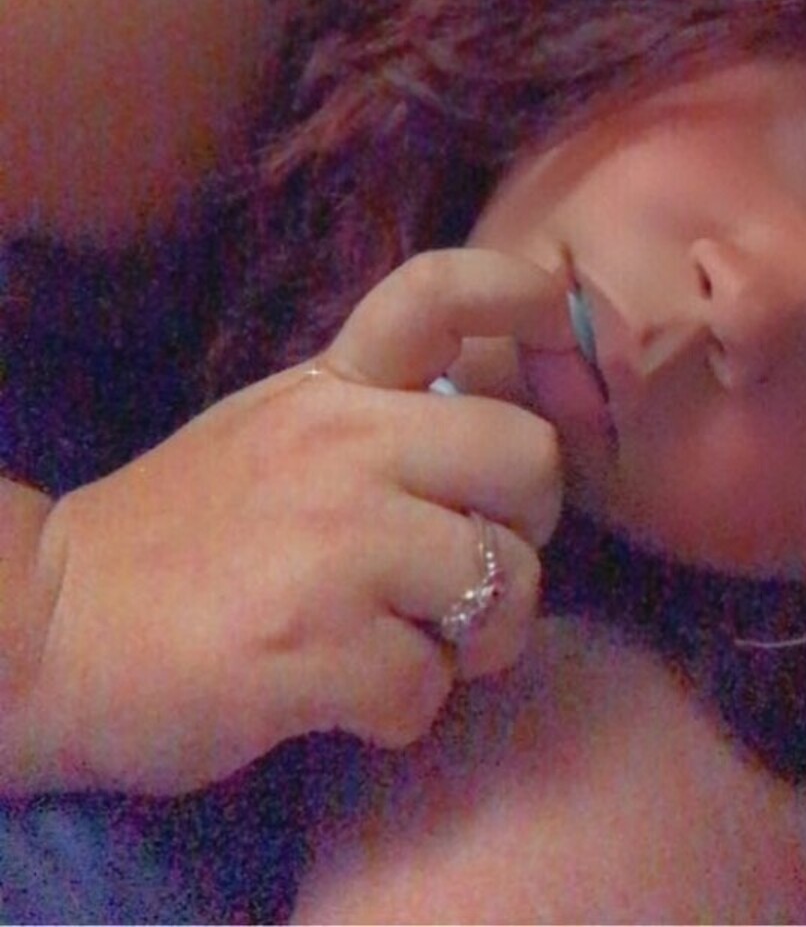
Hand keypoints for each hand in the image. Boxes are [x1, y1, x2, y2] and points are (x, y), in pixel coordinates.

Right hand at [24, 250, 571, 793]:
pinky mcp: (317, 646)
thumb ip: (367, 421)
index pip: (435, 294)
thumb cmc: (170, 539)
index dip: (517, 294)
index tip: (556, 314)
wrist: (48, 630)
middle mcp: (343, 446)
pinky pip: (433, 687)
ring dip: (474, 638)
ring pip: (504, 584)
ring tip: (404, 645)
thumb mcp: (268, 433)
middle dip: (524, 530)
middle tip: (468, 568)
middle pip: (529, 458)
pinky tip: (343, 696)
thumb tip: (476, 434)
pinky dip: (400, 710)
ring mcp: (335, 543)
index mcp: (329, 387)